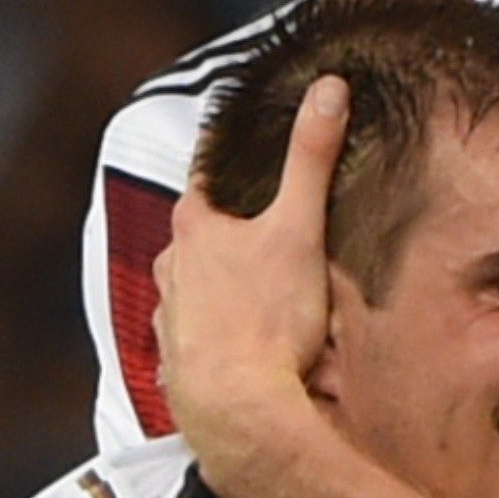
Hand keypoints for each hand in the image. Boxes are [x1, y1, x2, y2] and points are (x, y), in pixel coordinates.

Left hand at [156, 76, 347, 491]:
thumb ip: (312, 156)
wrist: (239, 408)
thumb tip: (328, 89)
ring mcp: (171, 317)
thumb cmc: (268, 318)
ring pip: (194, 286)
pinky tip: (243, 341)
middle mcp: (172, 269)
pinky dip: (216, 332)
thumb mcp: (300, 227)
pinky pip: (196, 336)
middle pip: (199, 234)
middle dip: (230, 230)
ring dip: (221, 285)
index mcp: (196, 228)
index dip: (228, 164)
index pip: (206, 177)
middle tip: (267, 228)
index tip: (243, 154)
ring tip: (261, 290)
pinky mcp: (177, 363)